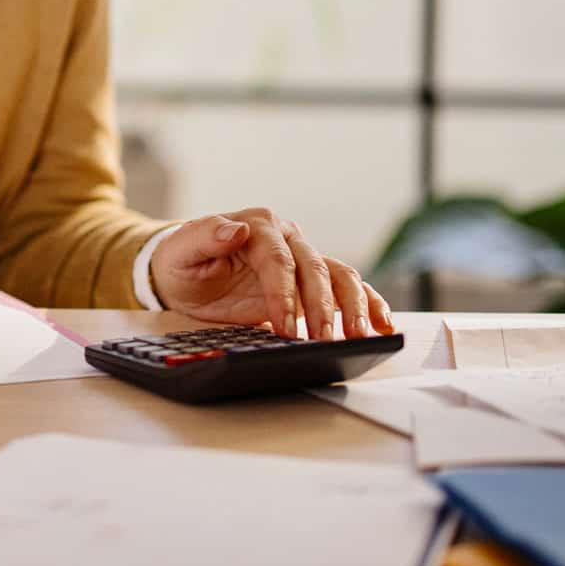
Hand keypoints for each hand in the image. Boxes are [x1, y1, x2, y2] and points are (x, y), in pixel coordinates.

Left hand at [149, 208, 392, 339]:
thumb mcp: (181, 250)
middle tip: (323, 340)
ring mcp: (302, 259)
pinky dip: (368, 304)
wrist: (186, 274)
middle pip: (315, 269)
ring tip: (359, 336)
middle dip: (321, 307)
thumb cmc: (183, 261)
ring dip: (353, 306)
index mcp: (258, 225)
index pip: (279, 259)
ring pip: (339, 276)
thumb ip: (204, 236)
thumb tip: (234, 229)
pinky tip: (382, 326)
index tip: (285, 325)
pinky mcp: (311, 284)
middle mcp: (287, 238)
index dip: (284, 293)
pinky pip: (347, 290)